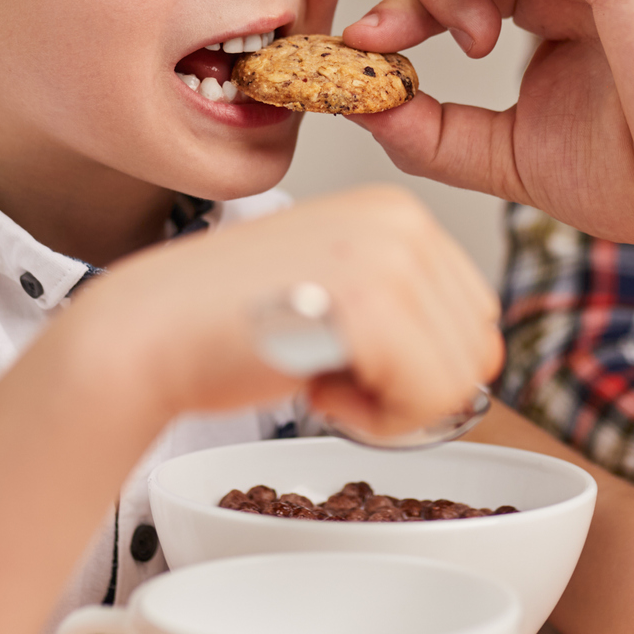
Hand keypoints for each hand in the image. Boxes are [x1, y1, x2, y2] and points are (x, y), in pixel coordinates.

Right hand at [67, 185, 500, 438]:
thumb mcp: (336, 289)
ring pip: (457, 382)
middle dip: (408, 387)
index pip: (474, 319)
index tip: (338, 349)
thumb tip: (486, 360)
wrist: (148, 330)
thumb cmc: (229, 324)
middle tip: (325, 367)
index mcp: (398, 212)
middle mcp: (402, 221)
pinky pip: (425, 402)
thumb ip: (408, 307)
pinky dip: (373, 421)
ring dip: (388, 407)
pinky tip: (312, 383)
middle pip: (476, 351)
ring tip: (316, 372)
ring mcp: (390, 258)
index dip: (414, 365)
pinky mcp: (373, 305)